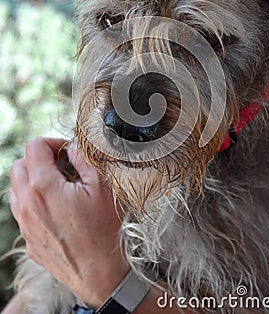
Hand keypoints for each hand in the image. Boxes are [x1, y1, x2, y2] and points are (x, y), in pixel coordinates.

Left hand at [9, 137, 129, 307]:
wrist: (103, 275)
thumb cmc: (105, 231)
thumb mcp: (101, 187)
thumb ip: (84, 160)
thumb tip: (73, 149)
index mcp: (43, 187)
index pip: (34, 147)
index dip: (53, 143)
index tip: (66, 151)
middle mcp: (27, 205)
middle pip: (18, 165)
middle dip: (39, 159)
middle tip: (62, 166)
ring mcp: (25, 225)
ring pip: (15, 189)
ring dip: (32, 180)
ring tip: (57, 186)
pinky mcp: (29, 241)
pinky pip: (22, 212)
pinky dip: (33, 202)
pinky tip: (56, 209)